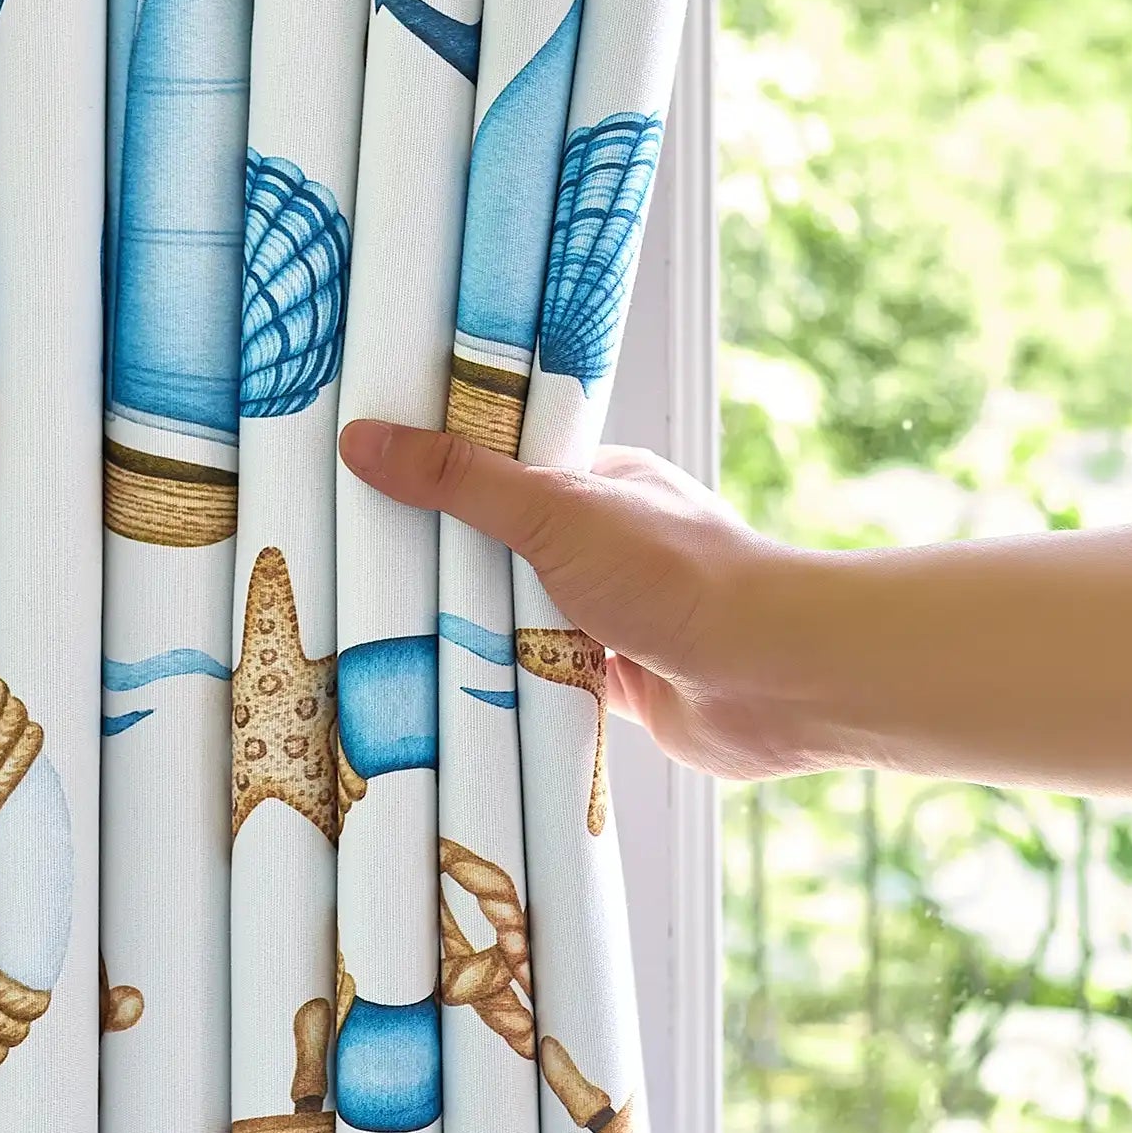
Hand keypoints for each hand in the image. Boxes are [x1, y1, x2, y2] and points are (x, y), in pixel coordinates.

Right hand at [338, 418, 841, 780]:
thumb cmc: (677, 575)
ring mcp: (610, 611)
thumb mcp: (553, 509)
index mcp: (596, 479)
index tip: (361, 480)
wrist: (776, 680)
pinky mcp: (615, 679)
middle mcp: (603, 541)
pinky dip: (504, 686)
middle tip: (355, 568)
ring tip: (377, 634)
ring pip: (516, 617)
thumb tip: (362, 439)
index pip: (498, 464)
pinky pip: (540, 678)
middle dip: (445, 563)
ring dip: (473, 631)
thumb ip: (460, 481)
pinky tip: (444, 693)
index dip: (436, 472)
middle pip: (498, 546)